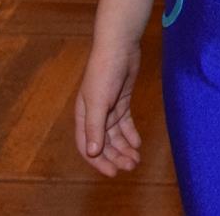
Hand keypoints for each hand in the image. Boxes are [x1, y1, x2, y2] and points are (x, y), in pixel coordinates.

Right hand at [73, 42, 142, 176]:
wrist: (120, 46)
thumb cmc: (104, 72)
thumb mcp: (98, 102)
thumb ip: (95, 127)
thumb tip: (91, 153)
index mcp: (83, 116)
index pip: (87, 146)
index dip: (98, 161)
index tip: (113, 173)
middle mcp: (94, 114)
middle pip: (103, 143)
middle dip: (115, 156)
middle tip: (131, 166)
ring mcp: (108, 108)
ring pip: (115, 135)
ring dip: (124, 148)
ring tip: (136, 159)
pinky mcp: (121, 100)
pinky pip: (125, 123)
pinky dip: (130, 134)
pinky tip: (137, 143)